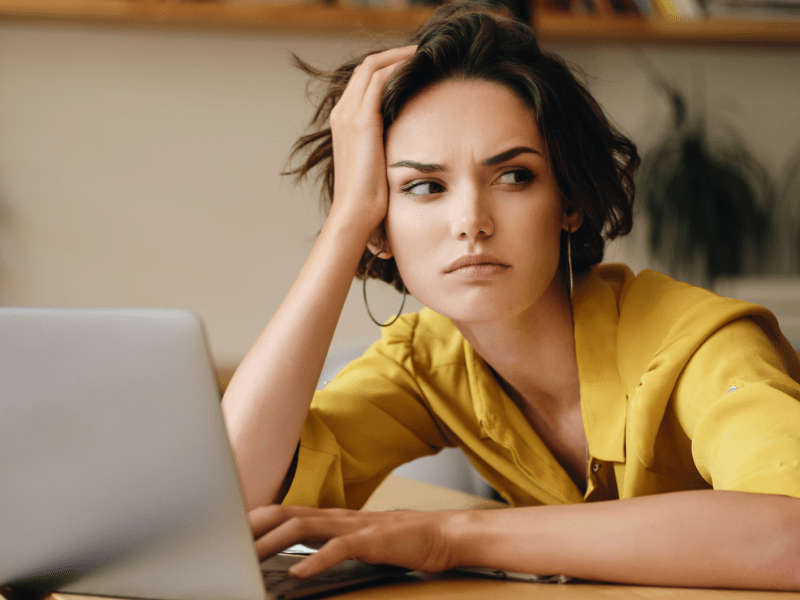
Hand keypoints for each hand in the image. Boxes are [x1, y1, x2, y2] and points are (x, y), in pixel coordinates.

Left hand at [249, 504, 459, 577]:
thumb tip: (295, 558)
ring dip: (273, 544)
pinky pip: (339, 549)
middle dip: (253, 528)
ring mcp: (353, 526)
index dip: (254, 520)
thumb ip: (326, 542)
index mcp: (330, 517)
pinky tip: (300, 574)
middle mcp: (336, 517)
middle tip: (225, 544)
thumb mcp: (354, 539)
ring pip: (304, 528)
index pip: (283, 512)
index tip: (228, 533)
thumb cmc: (396, 541)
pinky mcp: (371, 540)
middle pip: (284, 515)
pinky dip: (317, 561)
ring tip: (250, 561)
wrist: (440, 534)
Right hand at [328, 45, 415, 236]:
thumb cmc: (370, 199)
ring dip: (401, 56)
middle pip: (368, 67)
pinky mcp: (361, 120)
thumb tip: (412, 145)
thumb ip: (387, 147)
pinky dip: (399, 67)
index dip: (390, 67)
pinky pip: (380, 79)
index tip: (417, 66)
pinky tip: (420, 67)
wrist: (355, 215)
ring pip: (373, 66)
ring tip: (426, 54)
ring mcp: (349, 115)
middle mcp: (342, 113)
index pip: (365, 80)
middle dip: (396, 55)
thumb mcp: (378, 165)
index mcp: (344, 122)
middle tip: (425, 54)